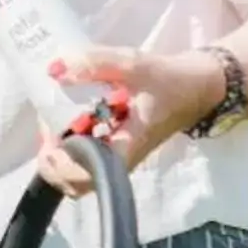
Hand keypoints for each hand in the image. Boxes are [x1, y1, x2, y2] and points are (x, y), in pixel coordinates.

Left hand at [31, 47, 227, 198]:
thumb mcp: (134, 65)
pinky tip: (66, 118)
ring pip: (79, 174)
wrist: (201, 85)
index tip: (48, 138)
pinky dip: (69, 144)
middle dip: (52, 160)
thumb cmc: (170, 80)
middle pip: (76, 183)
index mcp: (126, 148)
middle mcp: (120, 161)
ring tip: (53, 121)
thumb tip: (55, 69)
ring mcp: (118, 157)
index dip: (59, 166)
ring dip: (59, 153)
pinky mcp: (117, 148)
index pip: (86, 178)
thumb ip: (96, 64)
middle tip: (47, 125)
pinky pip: (86, 158)